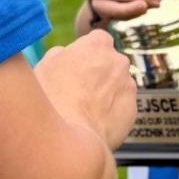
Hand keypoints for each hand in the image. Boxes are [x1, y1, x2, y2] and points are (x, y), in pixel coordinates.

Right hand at [34, 31, 135, 150]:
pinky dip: (111, 113)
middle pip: (110, 63)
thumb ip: (61, 53)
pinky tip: (92, 123)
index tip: (74, 67)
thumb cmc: (51, 98)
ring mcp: (128, 86)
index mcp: (98, 43)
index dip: (85, 54)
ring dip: (105, 94)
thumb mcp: (45, 64)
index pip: (97, 40)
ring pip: (117, 86)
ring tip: (83, 111)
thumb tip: (65, 55)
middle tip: (77, 91)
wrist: (69, 138)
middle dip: (98, 73)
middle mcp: (119, 60)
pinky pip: (121, 108)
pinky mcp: (133, 110)